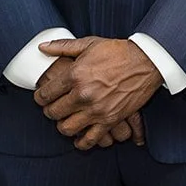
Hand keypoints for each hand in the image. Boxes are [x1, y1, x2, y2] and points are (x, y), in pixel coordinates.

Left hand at [34, 37, 161, 150]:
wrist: (145, 61)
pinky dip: (81, 142)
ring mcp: (96, 110)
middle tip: (51, 108)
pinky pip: (90, 139)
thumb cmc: (117, 51)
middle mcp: (83, 94)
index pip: (46, 93)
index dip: (39, 97)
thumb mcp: (88, 44)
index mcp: (74, 74)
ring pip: (67, 128)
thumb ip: (62, 46)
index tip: (41, 97)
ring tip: (64, 119)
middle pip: (53, 112)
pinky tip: (79, 137)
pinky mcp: (110, 120)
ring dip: (62, 125)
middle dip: (48, 111)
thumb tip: (42, 47)